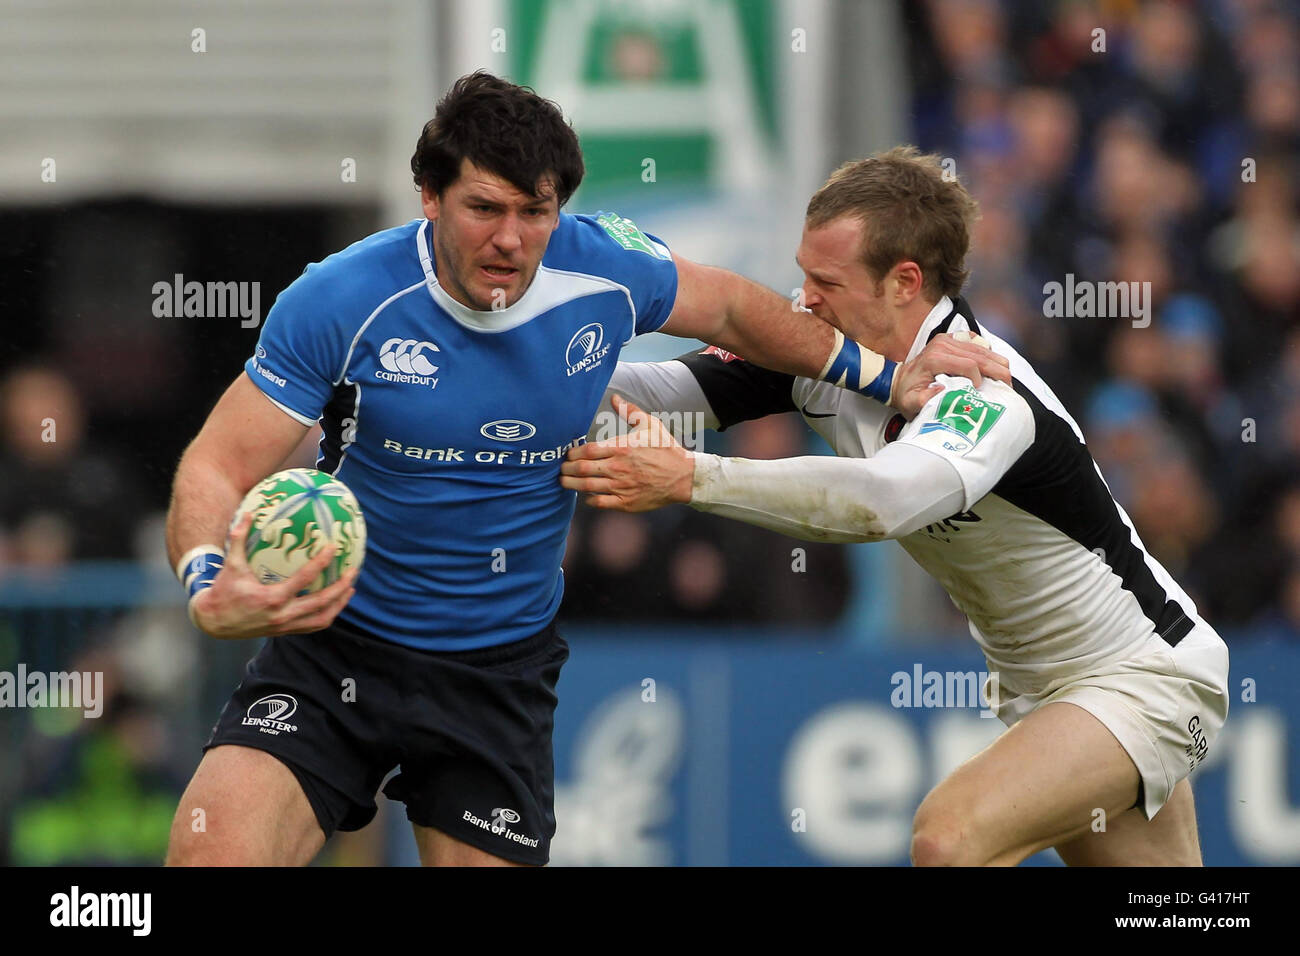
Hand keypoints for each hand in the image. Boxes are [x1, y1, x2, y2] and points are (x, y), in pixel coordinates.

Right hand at [189, 511, 358, 638]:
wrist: (213, 622)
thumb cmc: (223, 591)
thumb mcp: (231, 565)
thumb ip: (239, 538)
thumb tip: (249, 513)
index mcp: (272, 598)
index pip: (304, 579)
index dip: (321, 563)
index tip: (334, 548)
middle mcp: (282, 615)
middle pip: (322, 603)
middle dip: (341, 588)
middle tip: (353, 571)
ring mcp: (286, 626)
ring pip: (322, 618)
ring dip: (339, 604)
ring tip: (351, 587)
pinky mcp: (285, 632)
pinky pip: (313, 625)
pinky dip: (327, 614)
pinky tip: (335, 602)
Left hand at [560, 394, 693, 511]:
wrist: (683, 476)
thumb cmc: (666, 449)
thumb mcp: (650, 425)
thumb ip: (630, 412)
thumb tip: (615, 398)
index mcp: (621, 448)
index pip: (587, 450)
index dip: (573, 453)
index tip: (568, 454)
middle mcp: (618, 467)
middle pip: (582, 469)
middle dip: (566, 469)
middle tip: (560, 469)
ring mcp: (621, 486)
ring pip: (587, 486)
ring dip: (571, 484)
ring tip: (564, 482)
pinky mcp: (626, 502)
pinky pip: (600, 502)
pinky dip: (589, 499)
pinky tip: (586, 495)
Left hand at [890, 331, 1011, 419]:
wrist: (899, 380)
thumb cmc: (907, 394)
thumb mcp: (910, 403)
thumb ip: (924, 399)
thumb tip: (943, 390)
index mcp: (934, 358)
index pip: (969, 364)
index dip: (980, 378)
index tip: (982, 393)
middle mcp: (942, 344)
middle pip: (980, 355)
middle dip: (998, 371)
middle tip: (1008, 386)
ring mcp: (949, 340)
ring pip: (983, 348)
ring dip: (997, 363)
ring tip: (1006, 379)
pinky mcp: (953, 339)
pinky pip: (978, 343)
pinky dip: (989, 355)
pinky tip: (993, 368)